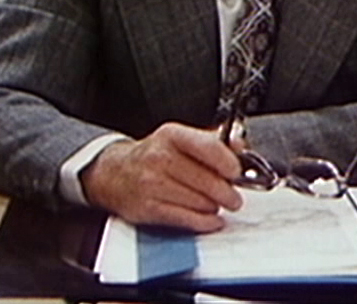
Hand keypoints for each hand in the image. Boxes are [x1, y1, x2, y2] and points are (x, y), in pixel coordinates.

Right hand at [80, 122, 242, 231]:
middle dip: (227, 192)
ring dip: (214, 207)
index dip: (229, 163)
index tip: (237, 172)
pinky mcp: (148, 208)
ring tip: (215, 204)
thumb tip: (240, 145)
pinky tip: (211, 219)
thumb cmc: (154, 156)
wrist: (115, 173)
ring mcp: (152, 184)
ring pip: (200, 202)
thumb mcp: (180, 139)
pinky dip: (204, 222)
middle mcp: (160, 157)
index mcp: (172, 135)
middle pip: (207, 180)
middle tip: (234, 197)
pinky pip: (186, 219)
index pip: (209, 148)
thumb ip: (212, 141)